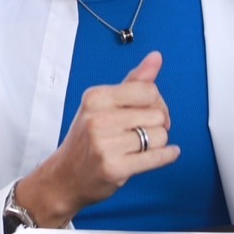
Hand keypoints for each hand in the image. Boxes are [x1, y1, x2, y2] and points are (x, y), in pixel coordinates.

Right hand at [15, 52, 180, 226]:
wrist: (65, 177)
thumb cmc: (86, 139)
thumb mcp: (102, 104)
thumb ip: (133, 81)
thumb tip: (156, 57)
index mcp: (95, 97)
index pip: (148, 90)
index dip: (156, 102)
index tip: (149, 111)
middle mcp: (98, 119)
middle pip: (156, 114)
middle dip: (155, 124)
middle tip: (141, 132)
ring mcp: (105, 145)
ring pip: (159, 136)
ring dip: (156, 143)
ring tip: (138, 147)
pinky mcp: (115, 168)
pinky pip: (157, 157)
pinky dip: (167, 156)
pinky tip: (166, 154)